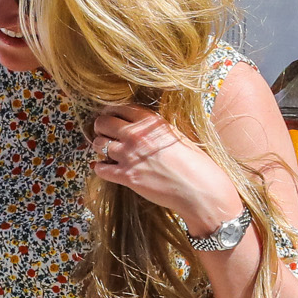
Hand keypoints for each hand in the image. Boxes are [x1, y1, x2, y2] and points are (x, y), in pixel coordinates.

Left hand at [91, 103, 240, 234]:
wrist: (200, 189)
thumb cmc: (196, 164)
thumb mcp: (178, 137)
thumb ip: (156, 131)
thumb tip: (143, 129)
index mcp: (151, 122)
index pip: (121, 108)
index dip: (112, 112)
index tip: (111, 116)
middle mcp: (136, 135)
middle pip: (103, 122)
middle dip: (100, 127)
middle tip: (104, 133)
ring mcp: (129, 156)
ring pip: (98, 144)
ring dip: (99, 147)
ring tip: (106, 151)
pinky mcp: (126, 176)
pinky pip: (100, 169)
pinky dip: (100, 168)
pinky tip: (104, 168)